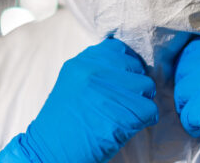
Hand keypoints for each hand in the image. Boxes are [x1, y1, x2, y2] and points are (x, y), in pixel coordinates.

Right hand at [0, 38, 157, 162]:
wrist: (50, 151)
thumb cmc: (63, 122)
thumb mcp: (72, 83)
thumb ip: (95, 69)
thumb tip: (126, 67)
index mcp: (81, 62)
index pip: (118, 49)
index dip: (125, 65)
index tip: (123, 79)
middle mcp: (94, 71)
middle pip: (135, 67)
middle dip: (136, 84)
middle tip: (127, 101)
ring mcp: (108, 91)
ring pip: (147, 86)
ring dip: (142, 102)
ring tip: (127, 114)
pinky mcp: (122, 113)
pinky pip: (150, 110)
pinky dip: (145, 120)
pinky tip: (130, 127)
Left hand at [174, 36, 199, 162]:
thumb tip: (186, 62)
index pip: (195, 47)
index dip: (188, 65)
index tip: (192, 81)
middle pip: (185, 67)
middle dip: (186, 87)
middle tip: (196, 104)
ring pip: (183, 90)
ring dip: (187, 107)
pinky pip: (187, 114)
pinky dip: (191, 125)